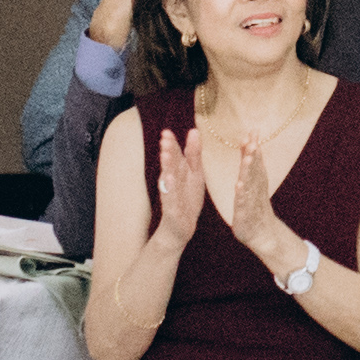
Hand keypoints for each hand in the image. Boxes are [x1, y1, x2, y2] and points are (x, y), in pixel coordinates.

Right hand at [149, 128, 206, 251]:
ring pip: (169, 179)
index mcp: (181, 173)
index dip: (173, 144)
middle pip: (171, 165)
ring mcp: (172, 196)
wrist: (179, 230)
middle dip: (168, 151)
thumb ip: (194, 154)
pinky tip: (168, 179)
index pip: (176, 155)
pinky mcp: (173, 211)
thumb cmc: (186, 200)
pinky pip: (171, 199)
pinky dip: (170, 189)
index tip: (167, 131)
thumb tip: (194, 130)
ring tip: (164, 154)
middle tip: (165, 136)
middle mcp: (174, 182)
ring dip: (167, 167)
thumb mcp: (194, 175)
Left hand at [224, 131, 295, 269]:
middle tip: (253, 138)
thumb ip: (251, 166)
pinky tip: (239, 185)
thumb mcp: (254, 185)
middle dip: (253, 153)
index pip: (255, 161)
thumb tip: (250, 145)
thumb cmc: (256, 207)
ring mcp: (250, 201)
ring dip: (249, 170)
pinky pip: (243, 202)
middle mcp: (255, 189)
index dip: (253, 146)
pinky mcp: (244, 214)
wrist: (264, 234)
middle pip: (254, 169)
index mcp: (256, 181)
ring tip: (248, 157)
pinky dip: (242, 194)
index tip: (253, 130)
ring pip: (250, 183)